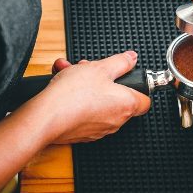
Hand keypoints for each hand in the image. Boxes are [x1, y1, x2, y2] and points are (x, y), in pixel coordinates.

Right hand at [34, 52, 150, 143]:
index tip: (127, 77)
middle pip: (116, 97)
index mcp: (126, 105)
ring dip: (86, 86)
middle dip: (103, 80)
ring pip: (97, 102)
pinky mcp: (81, 133)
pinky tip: (63, 86)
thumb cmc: (74, 94)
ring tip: (70, 73)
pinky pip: (83, 112)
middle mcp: (115, 121)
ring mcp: (98, 129)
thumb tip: (131, 58)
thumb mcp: (100, 67)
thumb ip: (120, 62)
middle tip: (90, 69)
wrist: (47, 117)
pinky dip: (76, 99)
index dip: (137, 86)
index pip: (145, 100)